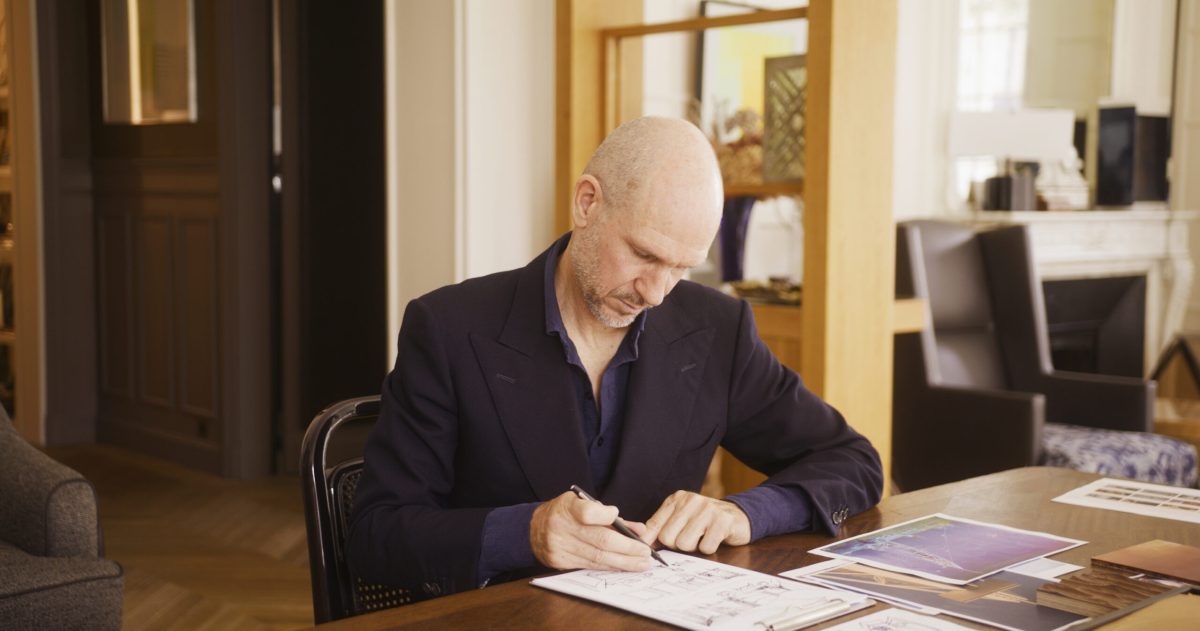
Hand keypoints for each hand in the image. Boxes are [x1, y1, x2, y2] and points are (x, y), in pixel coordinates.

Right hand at [530, 491, 653, 571]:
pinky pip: (590, 566)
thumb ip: (609, 516)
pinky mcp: (561, 562)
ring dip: (624, 562)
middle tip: (646, 553)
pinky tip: (624, 567)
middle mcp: (562, 528)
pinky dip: (609, 566)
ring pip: (598, 558)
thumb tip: (639, 529)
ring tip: (642, 564)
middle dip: (627, 549)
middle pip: (600, 541)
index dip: (605, 515)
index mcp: (567, 508)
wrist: (533, 529)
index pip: (587, 512)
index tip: (616, 515)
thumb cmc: (564, 513)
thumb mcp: (581, 503)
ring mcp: (560, 547)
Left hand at [644, 491, 750, 554]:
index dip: (650, 541)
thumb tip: (642, 542)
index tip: (650, 551)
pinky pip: (706, 547)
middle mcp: (691, 500)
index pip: (654, 524)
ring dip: (694, 547)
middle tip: (691, 538)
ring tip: (703, 537)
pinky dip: (709, 548)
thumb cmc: (704, 521)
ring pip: (685, 544)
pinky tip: (715, 538)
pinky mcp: (723, 521)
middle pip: (668, 538)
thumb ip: (661, 527)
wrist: (738, 516)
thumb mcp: (681, 518)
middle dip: (678, 545)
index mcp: (677, 499)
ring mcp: (708, 509)